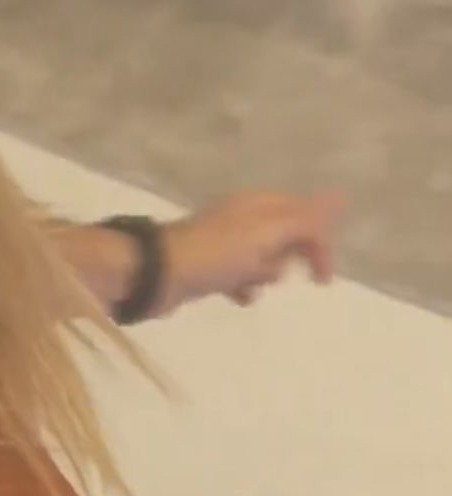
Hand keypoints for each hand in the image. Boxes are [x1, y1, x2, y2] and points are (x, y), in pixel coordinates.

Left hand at [161, 191, 344, 312]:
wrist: (156, 274)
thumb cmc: (216, 253)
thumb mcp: (266, 233)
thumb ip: (304, 220)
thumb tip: (340, 197)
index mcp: (259, 205)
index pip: (304, 216)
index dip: (319, 243)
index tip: (322, 279)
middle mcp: (244, 219)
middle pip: (285, 235)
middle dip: (291, 257)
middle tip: (285, 277)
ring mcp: (225, 243)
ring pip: (263, 258)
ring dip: (267, 273)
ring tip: (255, 284)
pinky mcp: (210, 268)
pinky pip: (239, 276)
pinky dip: (245, 286)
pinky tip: (242, 298)